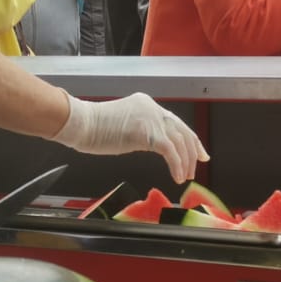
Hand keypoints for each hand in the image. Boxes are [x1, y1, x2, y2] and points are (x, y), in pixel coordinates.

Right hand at [50, 92, 208, 181]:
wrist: (81, 124)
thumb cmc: (94, 128)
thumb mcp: (124, 125)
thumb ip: (141, 131)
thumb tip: (153, 144)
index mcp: (147, 105)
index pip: (175, 122)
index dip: (189, 139)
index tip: (197, 152)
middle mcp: (152, 108)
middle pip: (182, 130)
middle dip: (194, 150)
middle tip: (198, 165)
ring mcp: (150, 119)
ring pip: (179, 141)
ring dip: (186, 161)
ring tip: (185, 176)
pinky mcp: (147, 132)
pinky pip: (170, 151)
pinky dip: (176, 165)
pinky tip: (177, 176)